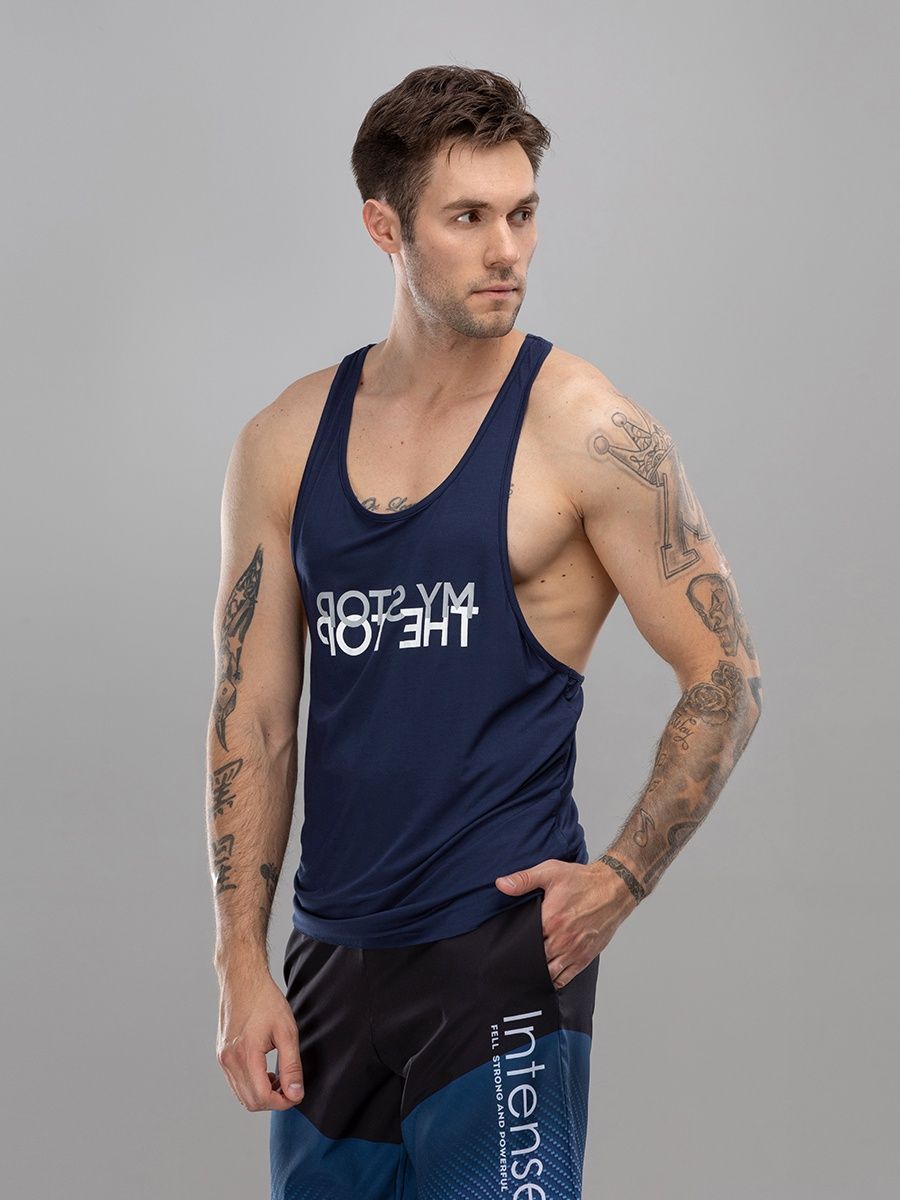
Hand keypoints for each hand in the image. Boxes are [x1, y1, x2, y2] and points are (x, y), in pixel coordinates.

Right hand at [216, 970, 304, 1109]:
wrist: (243, 980)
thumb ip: (291, 1066)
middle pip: (250, 1102)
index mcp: (245, 1054)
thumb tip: (295, 1094)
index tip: (296, 1094)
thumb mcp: (287, 1031)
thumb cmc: (266, 1000)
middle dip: (273, 1101)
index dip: (283, 1102)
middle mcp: (229, 1060)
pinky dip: (252, 1085)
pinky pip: (236, 1083)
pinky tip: (266, 1071)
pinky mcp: (222, 1055)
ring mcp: (223, 1058)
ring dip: (262, 1095)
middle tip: (290, 1087)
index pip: (262, 1097)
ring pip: (242, 1095)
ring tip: (279, 1078)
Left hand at [495, 857, 636, 987]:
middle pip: (534, 959)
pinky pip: (565, 978)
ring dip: (536, 974)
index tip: (504, 946)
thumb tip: (501, 884)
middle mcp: (562, 939)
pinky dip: (553, 981)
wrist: (614, 889)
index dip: (512, 945)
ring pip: (548, 973)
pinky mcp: (585, 957)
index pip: (523, 941)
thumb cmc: (583, 880)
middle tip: (510, 962)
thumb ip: (524, 879)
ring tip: (524, 972)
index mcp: (550, 919)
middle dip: (522, 961)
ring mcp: (574, 951)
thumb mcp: (550, 872)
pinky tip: (544, 979)